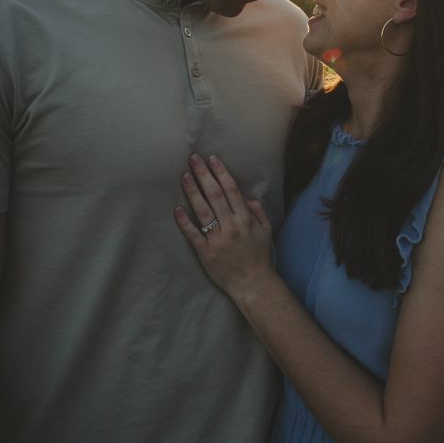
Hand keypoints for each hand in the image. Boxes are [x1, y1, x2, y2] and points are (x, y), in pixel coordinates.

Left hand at [174, 154, 274, 299]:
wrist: (252, 283)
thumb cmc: (259, 256)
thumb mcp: (266, 231)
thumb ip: (258, 211)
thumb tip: (246, 196)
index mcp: (245, 219)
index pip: (231, 190)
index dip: (221, 173)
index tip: (212, 159)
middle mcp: (231, 227)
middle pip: (215, 195)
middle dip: (203, 175)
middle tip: (193, 159)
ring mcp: (217, 240)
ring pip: (203, 211)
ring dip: (192, 192)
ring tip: (184, 176)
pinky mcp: (206, 253)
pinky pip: (193, 235)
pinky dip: (185, 222)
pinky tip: (177, 209)